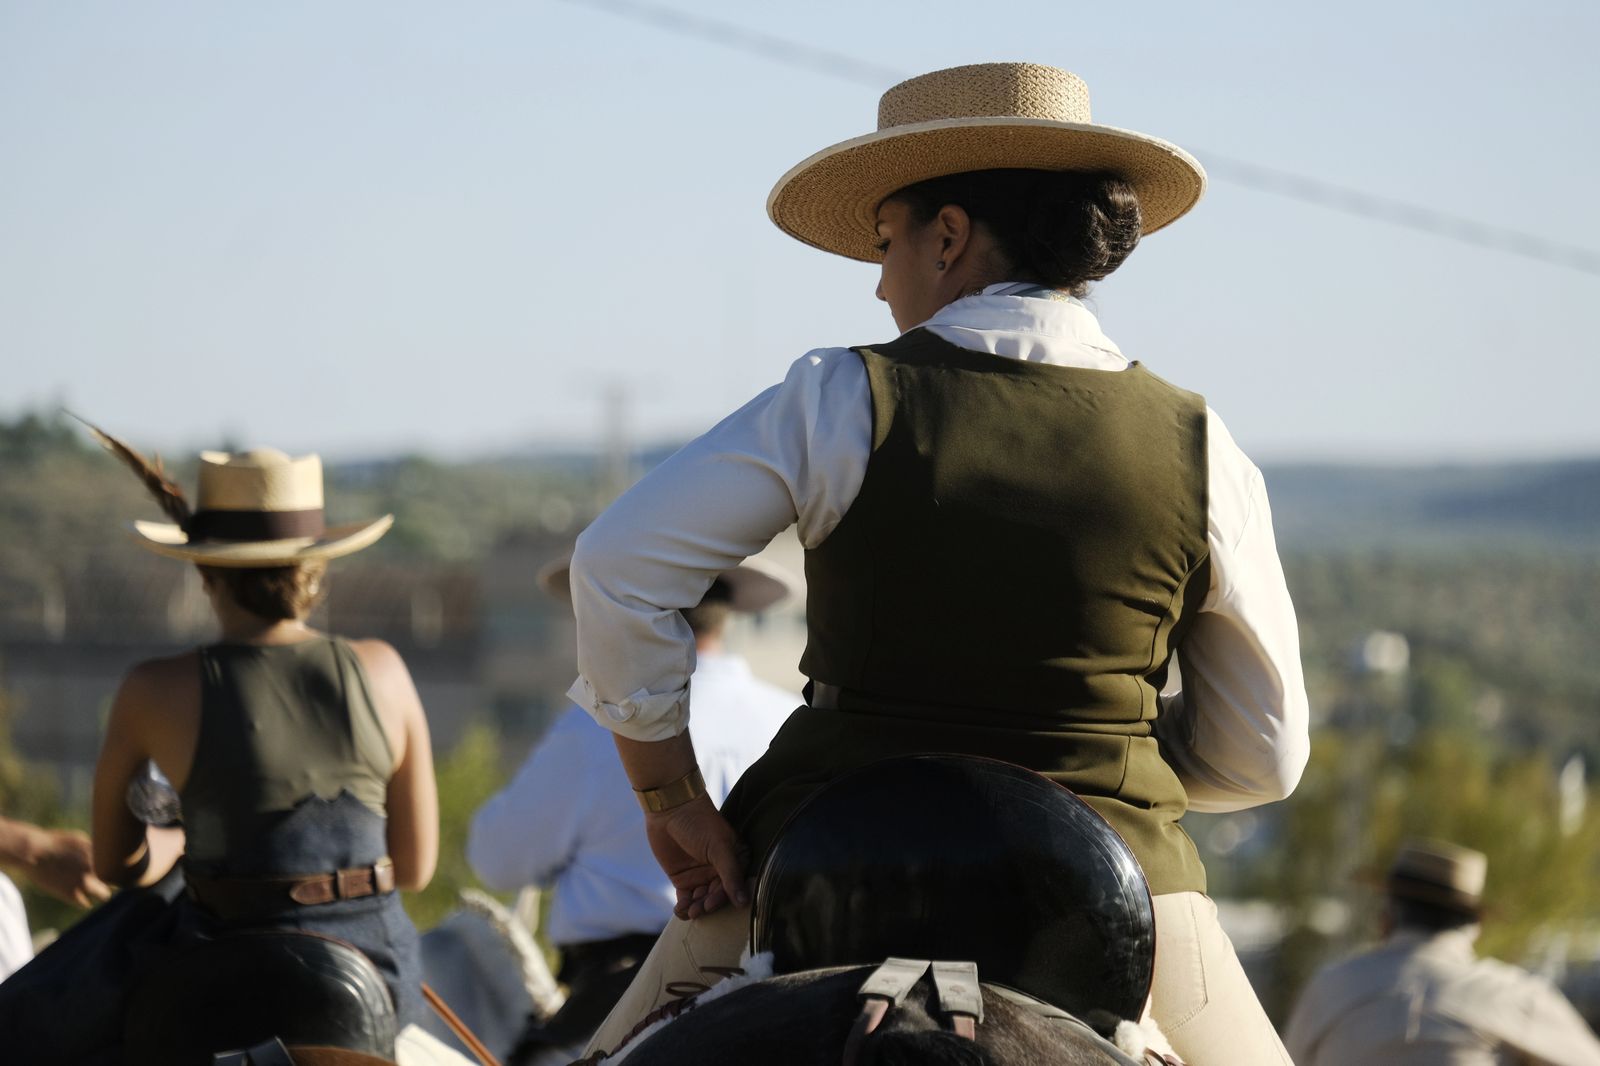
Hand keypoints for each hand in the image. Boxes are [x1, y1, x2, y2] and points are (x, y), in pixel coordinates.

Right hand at [23, 828, 111, 907]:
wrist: (34, 852)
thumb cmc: (55, 843)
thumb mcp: (81, 840)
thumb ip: (95, 851)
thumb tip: (105, 858)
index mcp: (102, 854)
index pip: (122, 867)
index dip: (119, 870)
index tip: (116, 871)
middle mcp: (97, 869)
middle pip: (118, 882)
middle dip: (113, 882)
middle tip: (106, 881)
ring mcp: (85, 882)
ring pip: (104, 895)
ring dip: (100, 893)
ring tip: (94, 890)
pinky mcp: (71, 894)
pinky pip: (86, 904)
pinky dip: (83, 901)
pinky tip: (78, 895)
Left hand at [643, 795, 750, 919]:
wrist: (670, 808)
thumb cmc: (700, 822)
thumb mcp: (718, 846)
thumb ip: (730, 874)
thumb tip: (744, 902)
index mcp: (736, 861)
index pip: (733, 886)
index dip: (723, 898)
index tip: (712, 904)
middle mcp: (720, 871)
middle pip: (717, 897)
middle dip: (708, 905)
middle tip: (698, 910)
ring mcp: (701, 876)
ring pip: (702, 901)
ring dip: (696, 909)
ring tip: (688, 911)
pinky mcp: (683, 879)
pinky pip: (686, 899)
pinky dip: (684, 907)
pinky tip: (680, 910)